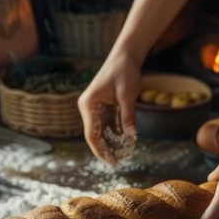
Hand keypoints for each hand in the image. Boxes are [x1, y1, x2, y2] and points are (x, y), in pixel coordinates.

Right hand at [77, 48, 142, 164]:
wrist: (126, 56)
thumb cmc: (125, 72)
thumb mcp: (128, 95)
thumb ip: (128, 116)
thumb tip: (130, 137)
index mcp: (88, 105)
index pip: (91, 134)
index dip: (100, 150)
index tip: (111, 162)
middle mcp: (88, 107)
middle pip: (94, 135)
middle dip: (106, 149)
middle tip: (119, 162)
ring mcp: (95, 107)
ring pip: (101, 131)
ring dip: (111, 142)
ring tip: (123, 155)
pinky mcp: (103, 106)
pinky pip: (107, 124)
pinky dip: (115, 133)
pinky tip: (124, 142)